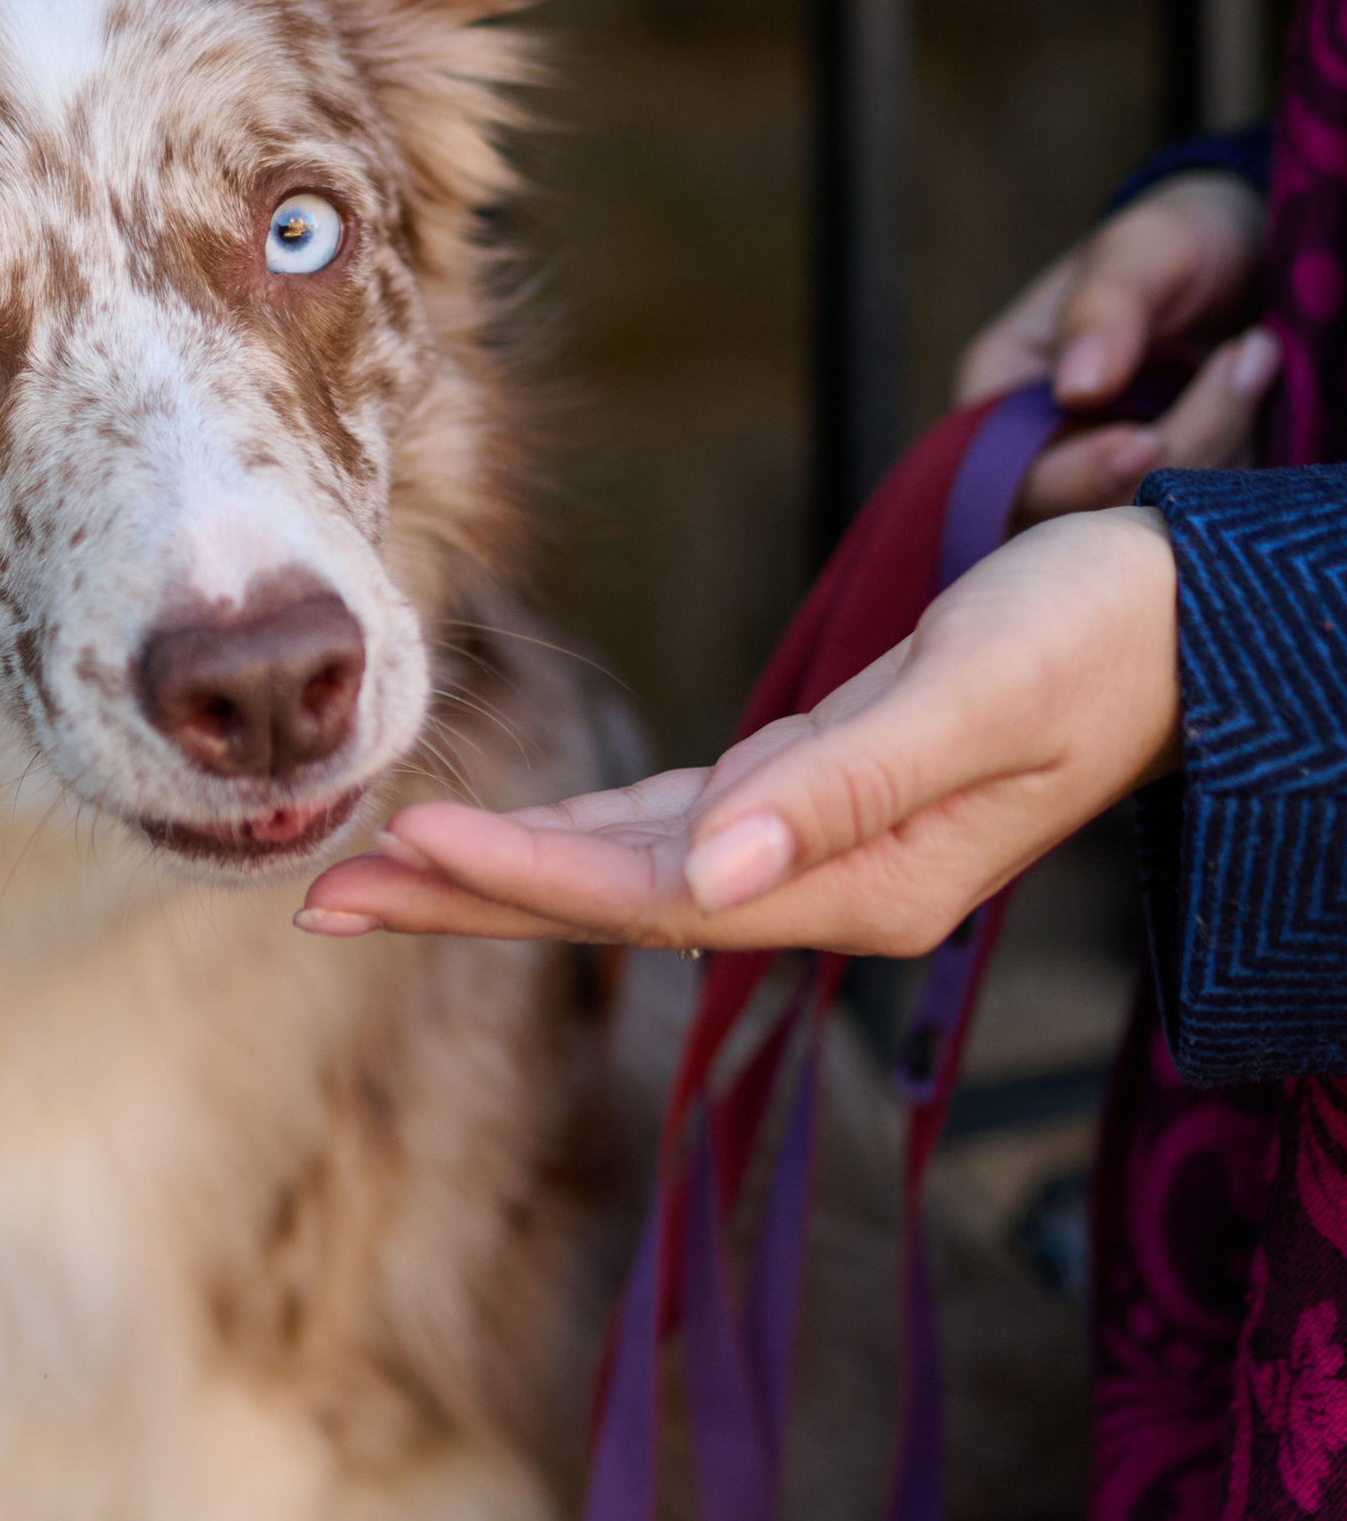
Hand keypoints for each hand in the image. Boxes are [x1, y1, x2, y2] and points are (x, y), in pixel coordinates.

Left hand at [297, 507, 1181, 959]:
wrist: (1204, 618)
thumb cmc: (1110, 631)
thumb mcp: (984, 689)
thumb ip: (849, 783)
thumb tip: (713, 873)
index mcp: (862, 880)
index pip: (651, 895)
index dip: (523, 875)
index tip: (404, 842)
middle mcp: (830, 883)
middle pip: (611, 903)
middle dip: (465, 897)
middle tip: (316, 897)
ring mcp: (824, 848)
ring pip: (626, 872)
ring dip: (500, 871)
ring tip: (373, 868)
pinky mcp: (824, 796)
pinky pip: (671, 834)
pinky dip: (577, 839)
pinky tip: (510, 843)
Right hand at [959, 171, 1270, 520]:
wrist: (1246, 252)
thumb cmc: (1177, 237)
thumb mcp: (1141, 249)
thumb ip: (1104, 309)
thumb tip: (1078, 388)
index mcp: (999, 397)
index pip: (1015, 476)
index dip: (1080, 475)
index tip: (1149, 439)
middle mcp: (1040, 453)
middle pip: (1087, 513)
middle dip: (1177, 447)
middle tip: (1245, 357)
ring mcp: (1107, 481)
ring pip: (1153, 521)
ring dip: (1222, 446)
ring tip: (1257, 353)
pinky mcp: (1166, 494)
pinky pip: (1199, 516)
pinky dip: (1239, 467)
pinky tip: (1258, 390)